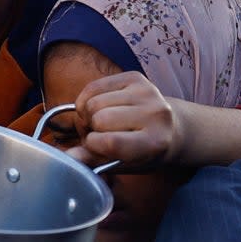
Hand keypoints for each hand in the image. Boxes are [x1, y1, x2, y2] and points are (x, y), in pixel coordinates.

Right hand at [64, 71, 181, 170]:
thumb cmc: (144, 152)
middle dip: (90, 128)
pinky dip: (88, 99)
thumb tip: (70, 156)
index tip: (95, 147)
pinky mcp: (136, 77)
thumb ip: (95, 160)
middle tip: (98, 135)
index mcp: (155, 142)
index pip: (111, 142)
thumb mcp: (124, 163)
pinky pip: (94, 86)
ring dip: (88, 114)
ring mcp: (147, 92)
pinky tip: (98, 108)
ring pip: (93, 101)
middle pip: (99, 118)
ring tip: (100, 122)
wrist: (171, 128)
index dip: (93, 144)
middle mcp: (155, 114)